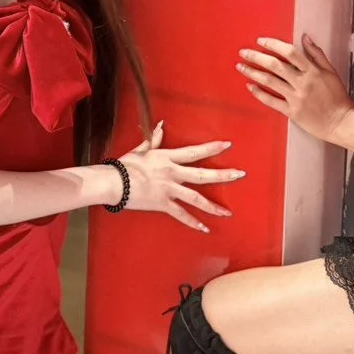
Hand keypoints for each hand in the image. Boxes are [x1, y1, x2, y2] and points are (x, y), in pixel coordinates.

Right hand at [118, 122, 244, 232]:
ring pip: (196, 198)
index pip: (195, 152)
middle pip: (202, 174)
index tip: (228, 145)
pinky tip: (205, 228)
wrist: (112, 183)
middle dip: (222, 175)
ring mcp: (168, 190)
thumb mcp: (141, 150)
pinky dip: (193, 222)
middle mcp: (172, 173)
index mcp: (168, 158)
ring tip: (227, 213)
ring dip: (213, 206)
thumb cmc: (125, 165)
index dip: (212, 148)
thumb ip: (154, 139)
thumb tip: (161, 125)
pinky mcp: (162, 204)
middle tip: (240, 174)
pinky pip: (181, 215)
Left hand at [238, 36, 353, 144]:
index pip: (289, 52)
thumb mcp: (331, 72)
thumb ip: (317, 54)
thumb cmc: (338, 97)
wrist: (341, 123)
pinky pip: (271, 101)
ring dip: (253, 72)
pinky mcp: (292, 112)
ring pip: (270, 82)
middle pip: (275, 66)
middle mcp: (302, 83)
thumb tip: (305, 38)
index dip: (273, 45)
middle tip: (243, 52)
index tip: (261, 41)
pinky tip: (250, 86)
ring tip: (241, 66)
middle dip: (256, 57)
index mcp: (312, 71)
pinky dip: (259, 93)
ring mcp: (295, 98)